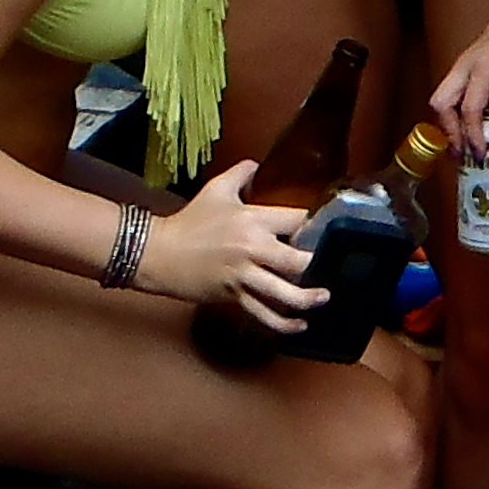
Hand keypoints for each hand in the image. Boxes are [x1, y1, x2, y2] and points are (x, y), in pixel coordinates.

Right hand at [138, 172, 323, 332]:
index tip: (323, 230)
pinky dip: (283, 323)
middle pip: (297, 261)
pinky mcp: (234, 296)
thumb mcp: (216, 189)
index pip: (296, 220)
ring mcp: (244, 276)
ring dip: (308, 298)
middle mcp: (252, 249)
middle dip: (315, 264)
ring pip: (284, 293)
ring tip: (323, 298)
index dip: (314, 225)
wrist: (160, 253)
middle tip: (329, 265)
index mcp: (252, 220)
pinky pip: (263, 313)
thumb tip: (257, 164)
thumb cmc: (190, 222)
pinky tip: (299, 325)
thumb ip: (241, 173)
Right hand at [431, 0, 488, 156]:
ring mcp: (462, 62)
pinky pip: (449, 89)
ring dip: (448, 120)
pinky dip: (454, 108)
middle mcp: (465, 65)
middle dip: (449, 130)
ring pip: (441, 96)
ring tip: (462, 142)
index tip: (481, 154)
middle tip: (462, 152)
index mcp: (483, 68)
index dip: (473, 135)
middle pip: (441, 104)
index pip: (470, 110)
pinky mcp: (465, 61)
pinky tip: (469, 122)